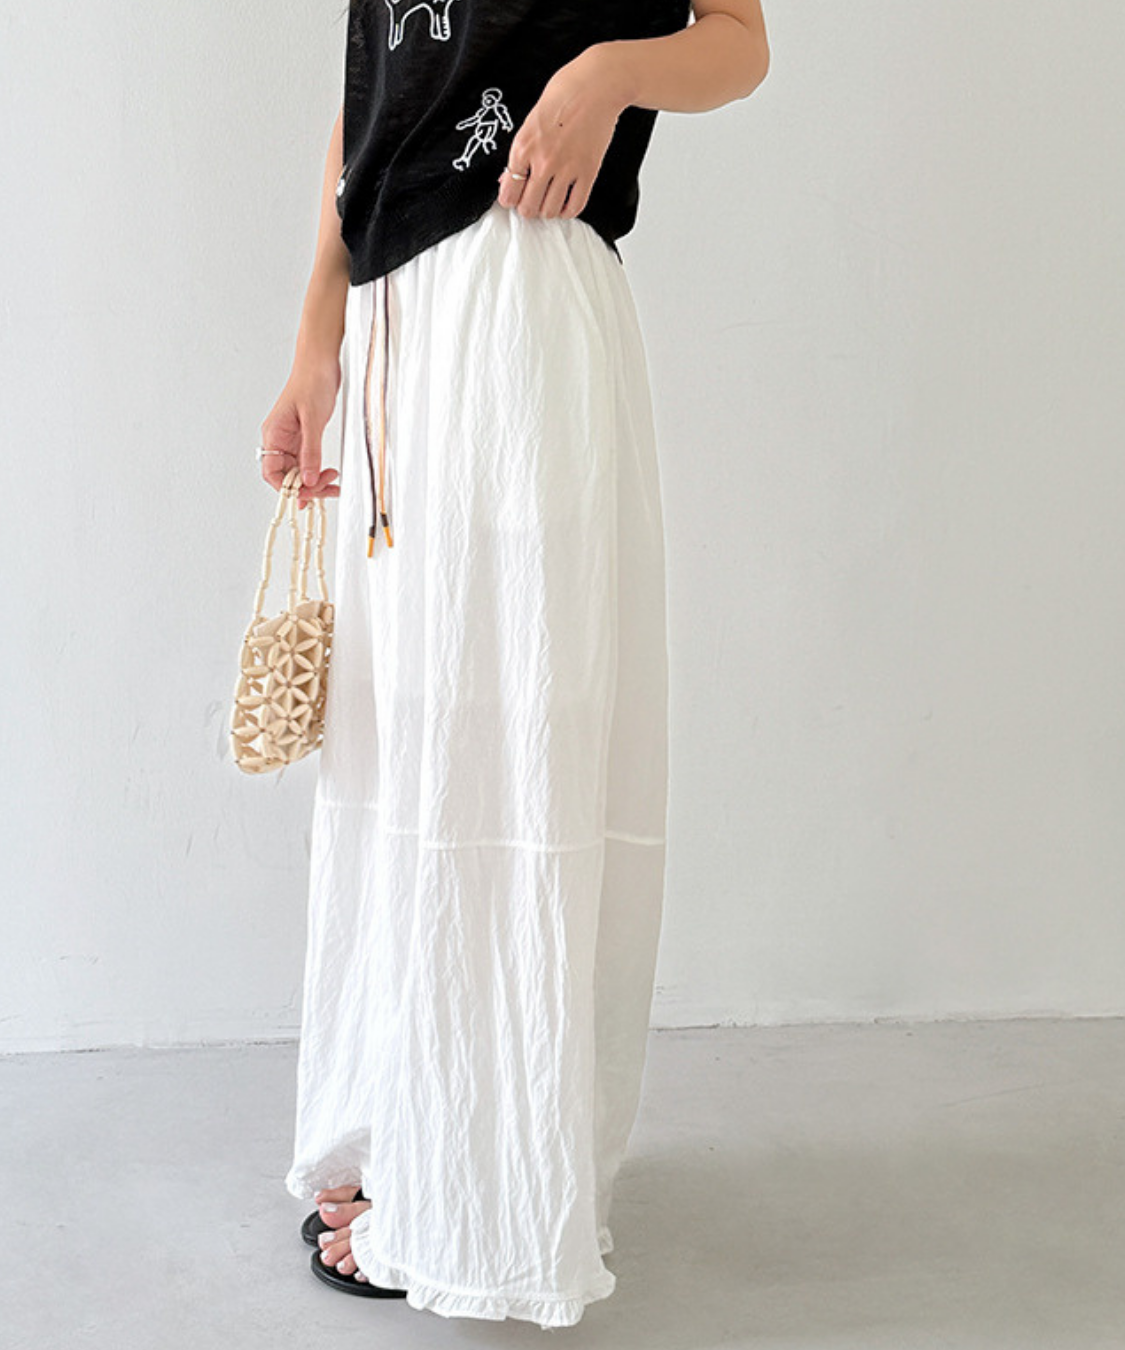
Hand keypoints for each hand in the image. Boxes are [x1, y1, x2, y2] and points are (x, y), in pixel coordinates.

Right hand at [259, 358, 341, 508]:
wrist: (320, 362)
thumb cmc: (312, 381)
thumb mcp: (313, 420)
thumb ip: (311, 451)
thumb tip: (308, 479)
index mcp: (274, 434)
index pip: (272, 472)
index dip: (288, 487)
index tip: (306, 494)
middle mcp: (279, 439)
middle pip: (287, 475)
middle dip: (306, 486)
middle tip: (327, 487)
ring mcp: (291, 439)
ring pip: (298, 471)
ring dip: (314, 480)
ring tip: (333, 483)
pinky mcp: (304, 436)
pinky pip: (307, 461)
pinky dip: (317, 471)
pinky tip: (328, 476)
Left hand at [496, 47, 627, 220]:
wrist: (597, 85)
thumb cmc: (565, 93)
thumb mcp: (531, 120)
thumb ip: (520, 152)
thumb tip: (508, 177)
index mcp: (524, 146)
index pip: (508, 192)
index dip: (510, 199)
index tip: (514, 198)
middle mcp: (543, 161)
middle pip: (528, 208)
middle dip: (528, 208)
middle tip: (532, 200)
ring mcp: (566, 169)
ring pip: (550, 211)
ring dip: (547, 211)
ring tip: (549, 200)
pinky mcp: (588, 172)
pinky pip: (575, 206)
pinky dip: (568, 211)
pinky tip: (566, 204)